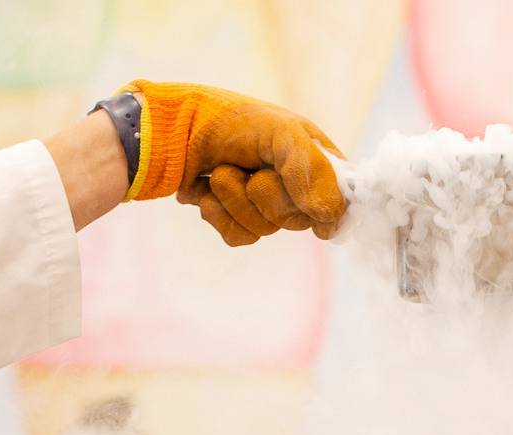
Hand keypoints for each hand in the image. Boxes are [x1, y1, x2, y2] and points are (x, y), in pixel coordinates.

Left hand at [122, 81, 346, 244]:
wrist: (172, 129)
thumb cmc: (229, 119)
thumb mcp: (280, 131)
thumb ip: (310, 168)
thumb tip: (329, 215)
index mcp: (314, 160)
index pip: (340, 199)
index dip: (327, 209)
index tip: (316, 214)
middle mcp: (293, 185)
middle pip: (298, 219)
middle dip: (267, 195)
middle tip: (250, 170)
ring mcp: (264, 205)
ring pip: (265, 229)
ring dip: (235, 199)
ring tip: (221, 172)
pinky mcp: (234, 220)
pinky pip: (239, 236)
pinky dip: (218, 213)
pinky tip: (206, 191)